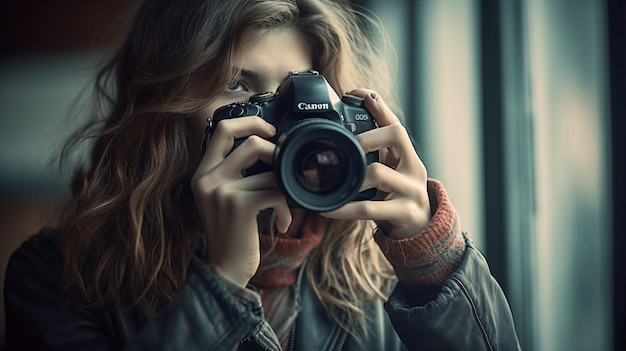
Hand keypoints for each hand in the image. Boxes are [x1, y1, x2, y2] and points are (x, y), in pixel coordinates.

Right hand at [191, 116, 291, 287]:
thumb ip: (235, 173)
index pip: (223, 129)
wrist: (224, 270)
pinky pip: (276, 192)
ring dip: (285, 191)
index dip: (251, 123)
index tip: (270, 131)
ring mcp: (222, 191)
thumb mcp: (223, 198)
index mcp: (203, 172)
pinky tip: (281, 223)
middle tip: (285, 172)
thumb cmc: (231, 234)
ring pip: (270, 171)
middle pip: (251, 142)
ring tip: (283, 209)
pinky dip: (286, 209)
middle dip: (277, 154)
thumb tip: (269, 147)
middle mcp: (208, 178)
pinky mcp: (239, 206)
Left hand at [321, 89, 430, 238]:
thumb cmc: (398, 196)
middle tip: (347, 143)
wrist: (422, 230)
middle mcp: (413, 167)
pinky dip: (344, 208)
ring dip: (352, 174)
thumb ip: (375, 154)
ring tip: (332, 180)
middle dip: (367, 135)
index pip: (394, 122)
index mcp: (407, 155)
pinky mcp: (405, 213)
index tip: (358, 93)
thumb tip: (346, 130)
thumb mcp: (391, 171)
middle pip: (396, 135)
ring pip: (378, 173)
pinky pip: (368, 209)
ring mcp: (411, 190)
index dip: (378, 106)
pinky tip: (328, 208)